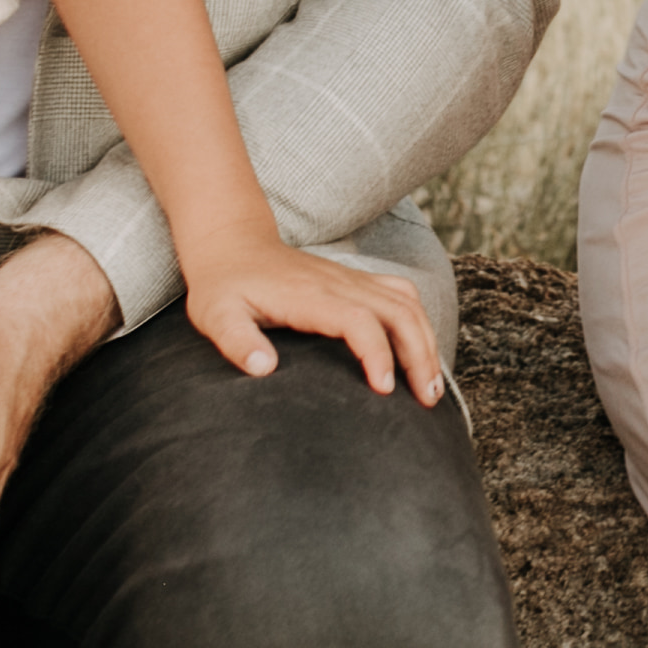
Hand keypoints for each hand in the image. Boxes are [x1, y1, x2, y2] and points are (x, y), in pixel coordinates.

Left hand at [179, 237, 447, 402]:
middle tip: (426, 401)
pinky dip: (420, 324)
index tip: (383, 389)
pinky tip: (423, 352)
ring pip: (407, 304)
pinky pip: (402, 296)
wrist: (232, 246)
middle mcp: (339, 283)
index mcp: (310, 295)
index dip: (376, 354)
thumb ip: (237, 341)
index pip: (358, 320)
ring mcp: (352, 279)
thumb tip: (263, 369)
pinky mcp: (356, 281)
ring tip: (432, 387)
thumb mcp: (215, 316)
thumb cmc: (223, 286)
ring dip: (427, 342)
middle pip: (398, 312)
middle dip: (420, 356)